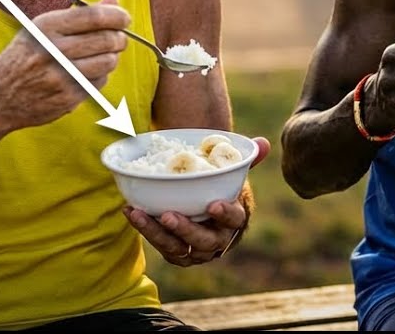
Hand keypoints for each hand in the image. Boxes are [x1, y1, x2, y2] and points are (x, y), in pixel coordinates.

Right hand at [0, 0, 129, 129]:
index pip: (95, 16)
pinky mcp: (68, 97)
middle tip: (118, 38)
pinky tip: (88, 72)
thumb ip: (80, 14)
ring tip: (103, 55)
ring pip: (108, 62)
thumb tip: (113, 0)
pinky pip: (100, 82)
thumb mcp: (43, 28)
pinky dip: (101, 76)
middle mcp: (53, 50)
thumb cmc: (23, 57)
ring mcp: (61, 75)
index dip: (118, 16)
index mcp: (46, 27)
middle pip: (107, 39)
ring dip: (112, 57)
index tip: (124, 18)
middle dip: (120, 37)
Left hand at [126, 136, 270, 266]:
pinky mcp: (176, 252)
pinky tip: (131, 211)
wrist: (205, 203)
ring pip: (178, 248)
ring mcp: (195, 249)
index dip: (225, 214)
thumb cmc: (220, 186)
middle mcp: (217, 239)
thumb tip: (263, 143)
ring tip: (139, 214)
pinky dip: (146, 230)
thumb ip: (246, 157)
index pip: (235, 220)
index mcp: (235, 218)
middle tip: (168, 215)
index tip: (212, 204)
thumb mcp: (233, 171)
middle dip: (186, 229)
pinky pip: (162, 246)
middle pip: (204, 241)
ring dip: (157, 233)